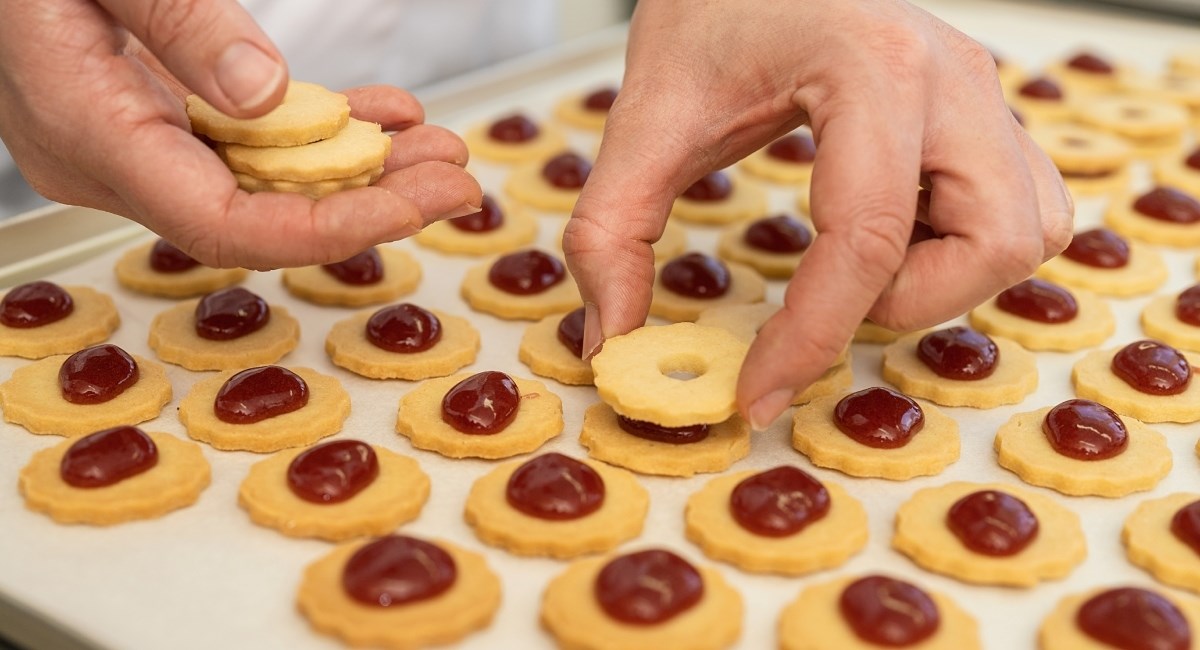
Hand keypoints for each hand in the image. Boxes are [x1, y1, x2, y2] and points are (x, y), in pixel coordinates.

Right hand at [0, 0, 480, 269]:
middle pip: (261, 213)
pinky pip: (251, 148)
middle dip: (370, 200)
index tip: (412, 207)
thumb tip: (267, 95)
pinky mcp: (156, 126)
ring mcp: (135, 149)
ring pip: (266, 183)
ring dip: (359, 167)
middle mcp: (110, 164)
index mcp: (85, 133)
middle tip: (456, 177)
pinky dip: (320, 133)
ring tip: (436, 145)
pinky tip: (381, 115)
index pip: (224, 225)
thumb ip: (176, 21)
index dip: (328, 228)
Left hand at [564, 0, 1071, 428]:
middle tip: (827, 297)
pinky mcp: (990, 110)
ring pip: (1027, 231)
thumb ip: (612, 226)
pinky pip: (1028, 208)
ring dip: (946, 280)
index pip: (866, 236)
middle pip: (992, 242)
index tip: (757, 394)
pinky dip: (967, 250)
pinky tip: (894, 234)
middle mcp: (952, 76)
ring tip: (859, 261)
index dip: (811, 338)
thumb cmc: (713, 7)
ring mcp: (984, 90)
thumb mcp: (646, 111)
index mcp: (873, 67)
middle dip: (906, 302)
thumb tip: (614, 338)